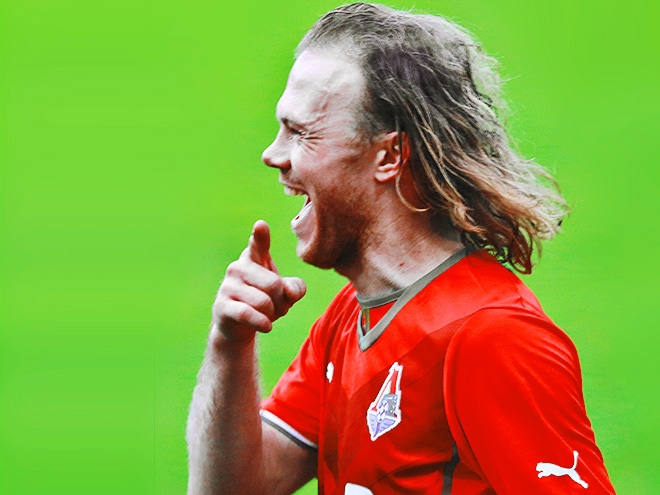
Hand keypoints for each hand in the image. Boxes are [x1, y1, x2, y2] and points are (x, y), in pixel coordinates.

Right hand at [211, 220, 305, 344]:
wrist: (238, 327)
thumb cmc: (264, 303)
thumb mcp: (285, 294)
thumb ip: (295, 288)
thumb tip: (289, 291)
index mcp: (254, 258)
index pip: (258, 244)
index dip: (260, 236)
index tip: (261, 226)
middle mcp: (238, 267)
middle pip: (274, 284)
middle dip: (282, 302)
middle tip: (279, 308)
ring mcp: (227, 286)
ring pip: (263, 301)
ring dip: (273, 314)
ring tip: (269, 317)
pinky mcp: (222, 305)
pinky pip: (247, 313)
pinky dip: (262, 323)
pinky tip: (267, 327)